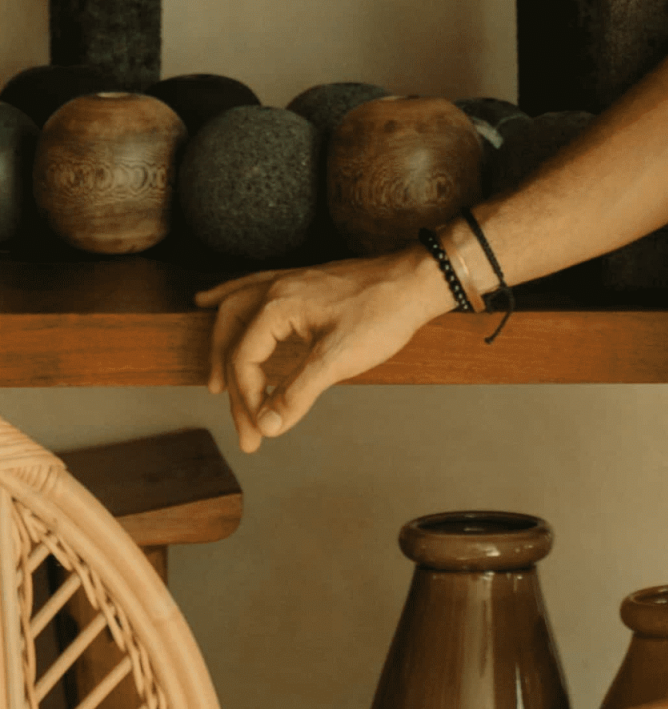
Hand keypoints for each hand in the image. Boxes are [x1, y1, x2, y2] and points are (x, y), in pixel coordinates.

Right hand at [196, 250, 449, 455]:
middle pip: (233, 338)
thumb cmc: (384, 312)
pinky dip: (227, 298)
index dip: (247, 399)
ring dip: (221, 347)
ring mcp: (289, 281)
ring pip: (235, 312)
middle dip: (233, 386)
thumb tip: (267, 424)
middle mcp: (276, 288)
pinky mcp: (304, 282)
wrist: (419, 279)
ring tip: (214, 383)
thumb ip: (298, 391)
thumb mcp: (340, 358)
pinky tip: (208, 300)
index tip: (260, 429)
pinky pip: (250, 287)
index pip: (242, 359)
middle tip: (243, 423)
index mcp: (278, 305)